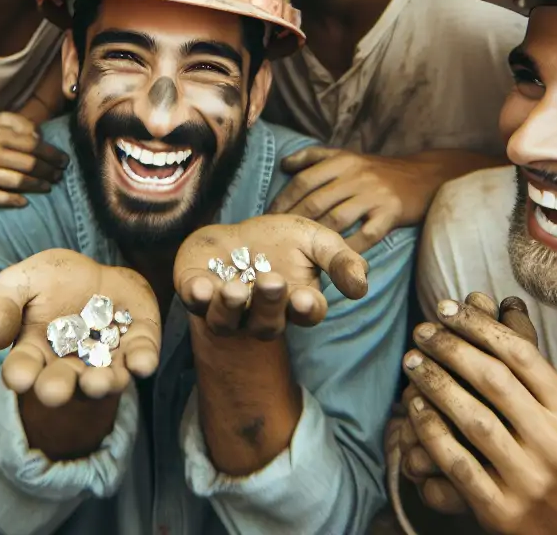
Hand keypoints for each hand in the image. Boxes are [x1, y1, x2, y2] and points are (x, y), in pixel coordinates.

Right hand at [0, 112, 68, 207]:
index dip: (51, 153)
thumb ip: (18, 124)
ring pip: (16, 180)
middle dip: (48, 170)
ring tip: (49, 186)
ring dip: (37, 185)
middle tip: (60, 175)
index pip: (30, 143)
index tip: (64, 160)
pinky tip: (25, 202)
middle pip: (27, 163)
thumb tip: (40, 137)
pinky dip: (14, 200)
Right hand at [0, 249, 160, 407]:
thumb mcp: (20, 282)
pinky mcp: (137, 346)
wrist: (96, 271)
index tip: (19, 377)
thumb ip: (3, 305)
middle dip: (59, 388)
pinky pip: (141, 358)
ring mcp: (106, 360)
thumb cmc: (51, 281)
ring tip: (98, 382)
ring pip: (103, 379)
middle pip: (62, 383)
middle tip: (56, 391)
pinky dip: (142, 361)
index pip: (24, 369)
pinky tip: (142, 362)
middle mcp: (70, 366)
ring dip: (101, 383)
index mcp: (36, 353)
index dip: (21, 374)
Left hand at [173, 214, 367, 338]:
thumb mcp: (316, 241)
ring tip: (236, 289)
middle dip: (269, 304)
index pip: (305, 314)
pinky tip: (201, 286)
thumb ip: (341, 260)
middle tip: (272, 281)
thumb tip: (361, 285)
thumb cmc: (281, 241)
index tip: (304, 298)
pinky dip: (198, 296)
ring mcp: (225, 308)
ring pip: (226, 321)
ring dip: (231, 307)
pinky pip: (195, 302)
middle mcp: (259, 314)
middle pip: (266, 322)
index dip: (306, 308)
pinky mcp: (195, 292)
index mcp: (294, 303)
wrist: (236, 233)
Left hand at [270, 147, 452, 252]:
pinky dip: (348, 247)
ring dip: (316, 236)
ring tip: (300, 250)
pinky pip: (366, 235)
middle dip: (293, 220)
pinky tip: (334, 258)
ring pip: (337, 218)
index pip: (304, 180)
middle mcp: (355, 175)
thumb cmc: (376, 170)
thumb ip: (313, 157)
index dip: (283, 199)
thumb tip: (283, 164)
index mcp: (341, 161)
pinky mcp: (391, 213)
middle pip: (316, 200)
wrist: (422, 176)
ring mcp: (374, 195)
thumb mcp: (346, 155)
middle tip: (278, 238)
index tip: (269, 216)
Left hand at [402, 296, 556, 533]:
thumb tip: (500, 302)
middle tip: (420, 331)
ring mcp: (528, 479)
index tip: (443, 307)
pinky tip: (413, 406)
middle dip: (450, 348)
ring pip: (474, 419)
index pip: (520, 354)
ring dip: (435, 384)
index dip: (477, 325)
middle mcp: (553, 444)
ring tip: (411, 362)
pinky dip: (431, 431)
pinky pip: (457, 462)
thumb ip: (528, 365)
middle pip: (494, 381)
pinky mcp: (502, 510)